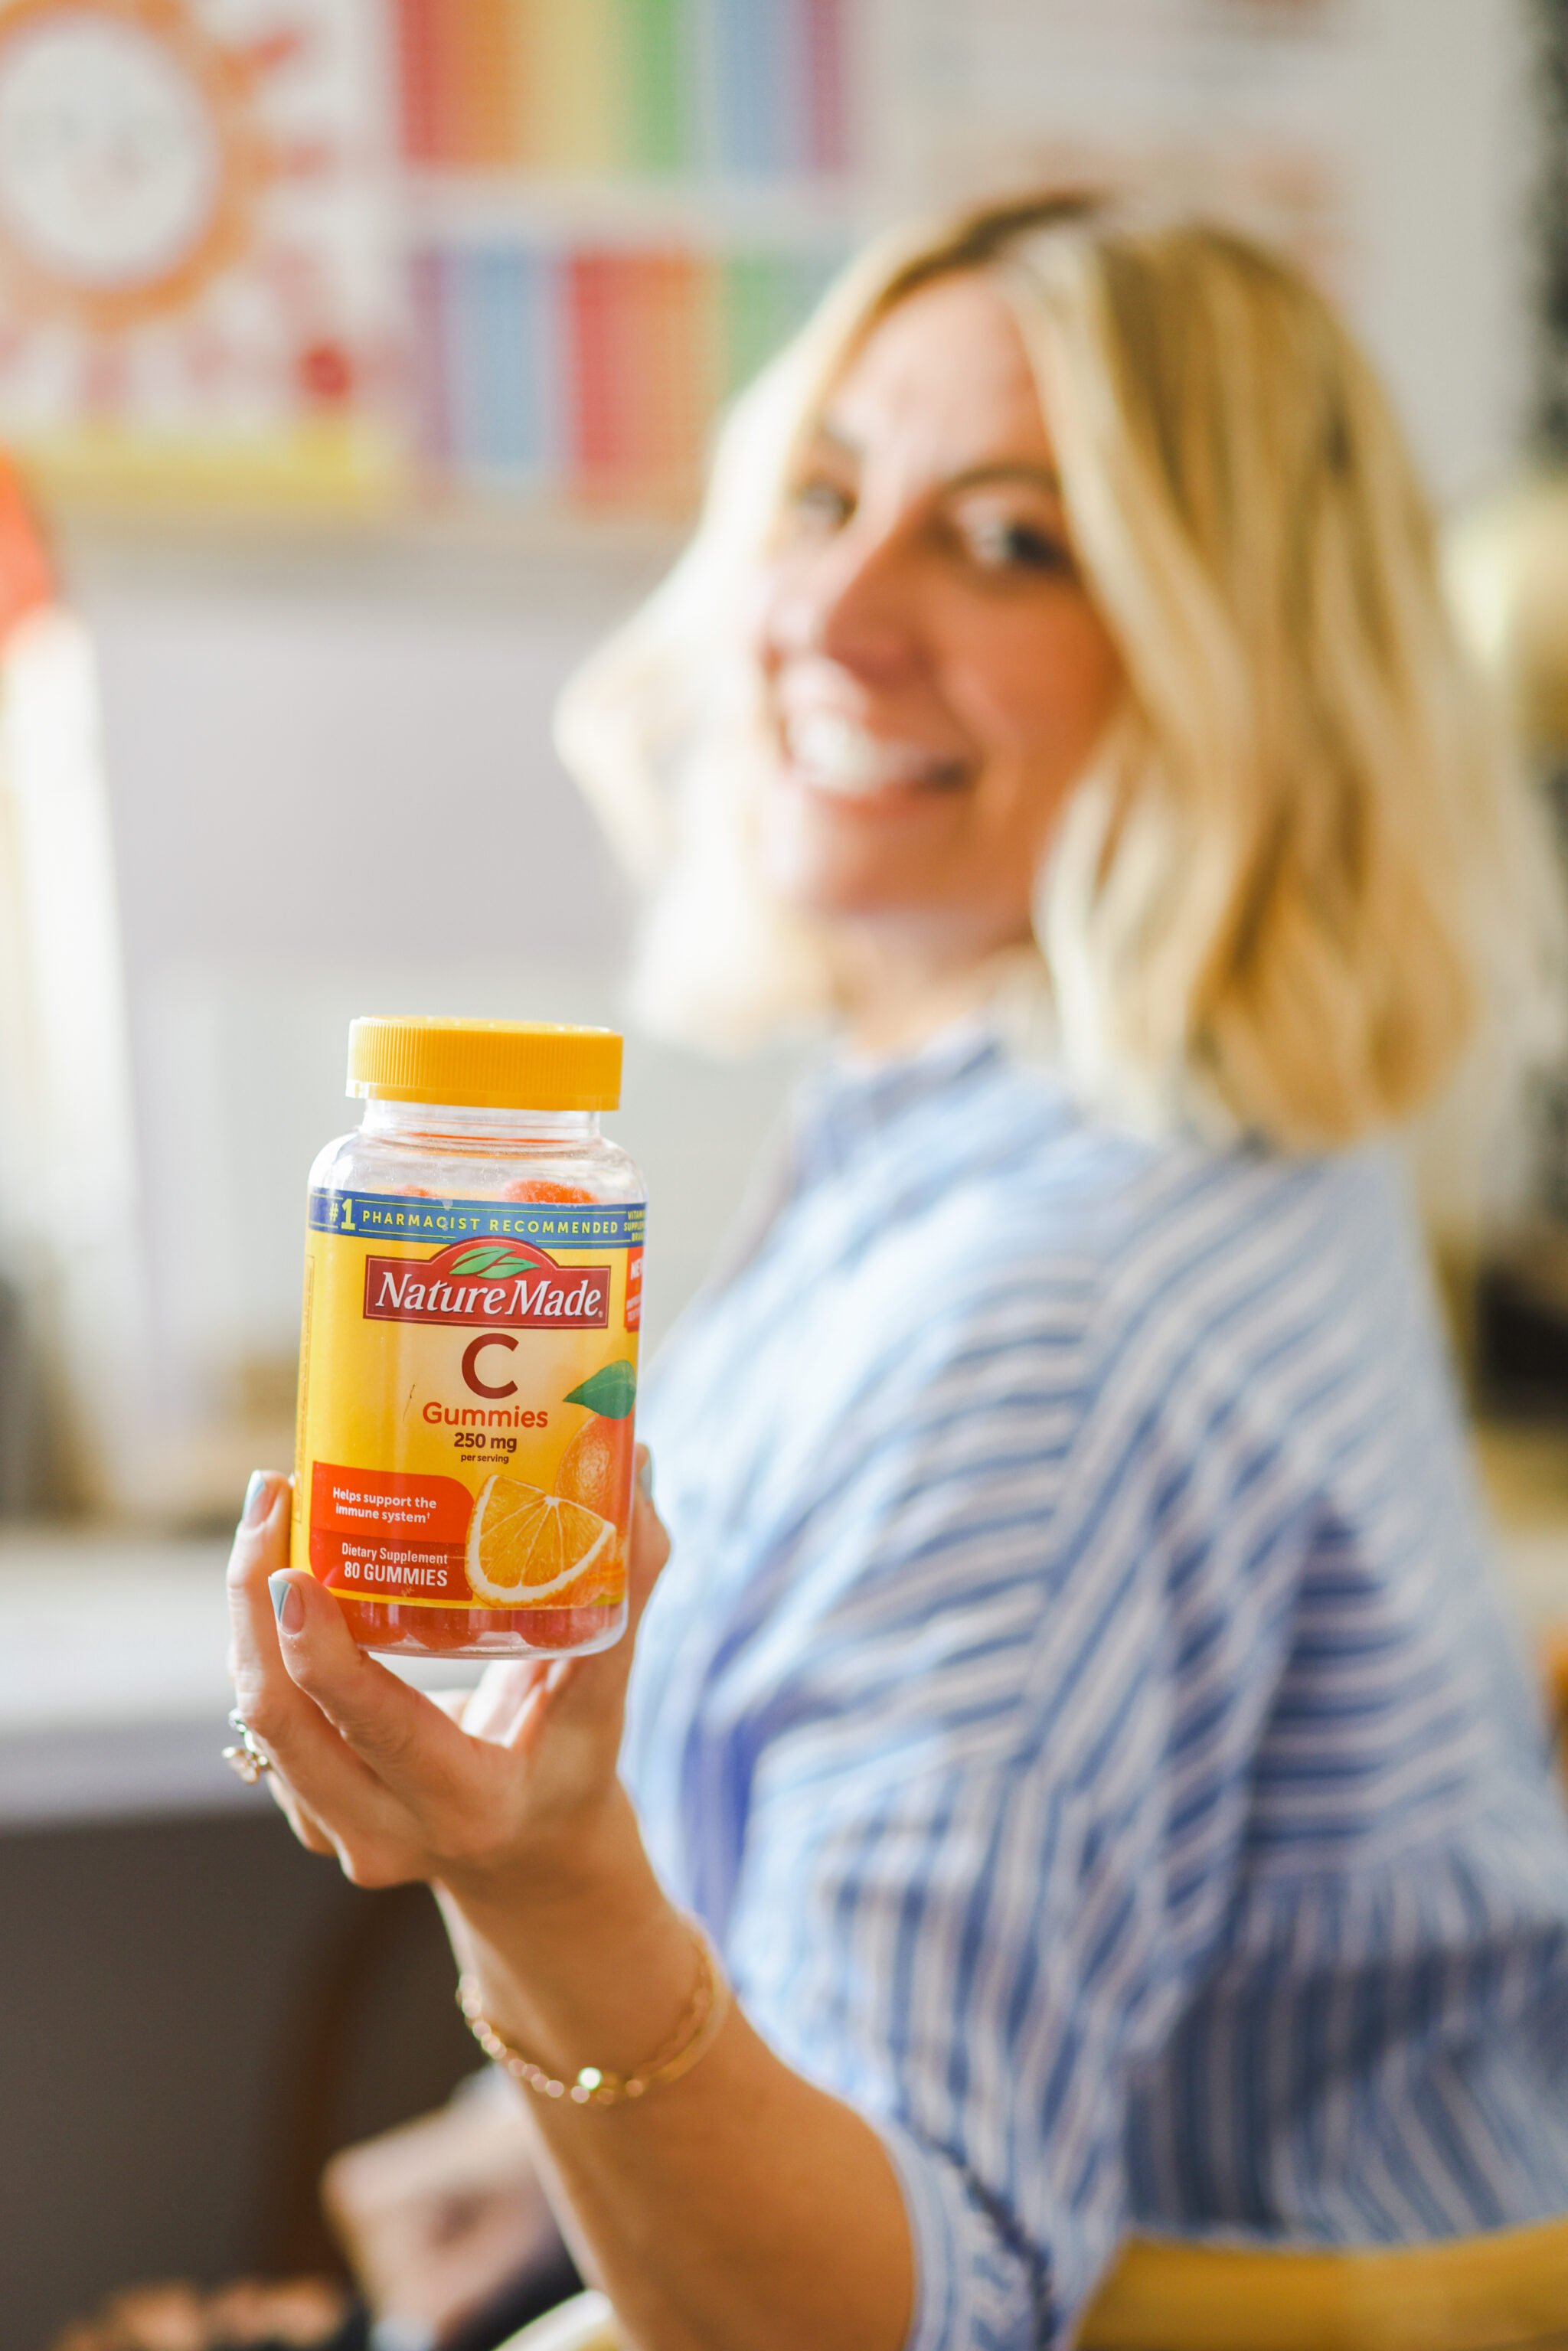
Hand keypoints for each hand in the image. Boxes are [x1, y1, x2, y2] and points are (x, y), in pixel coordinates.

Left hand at [225, 1456, 668, 1904]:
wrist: (533, 1862)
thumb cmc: (571, 1763)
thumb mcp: (606, 1694)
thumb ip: (625, 1588)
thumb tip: (639, 1469)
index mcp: (470, 1804)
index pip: (376, 1727)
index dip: (323, 1652)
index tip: (297, 1568)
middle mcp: (387, 1831)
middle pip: (281, 1718)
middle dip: (255, 1602)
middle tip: (276, 1493)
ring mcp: (337, 1830)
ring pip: (258, 1716)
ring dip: (244, 1611)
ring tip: (269, 1509)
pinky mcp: (307, 1811)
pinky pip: (262, 1719)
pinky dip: (258, 1639)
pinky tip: (275, 1564)